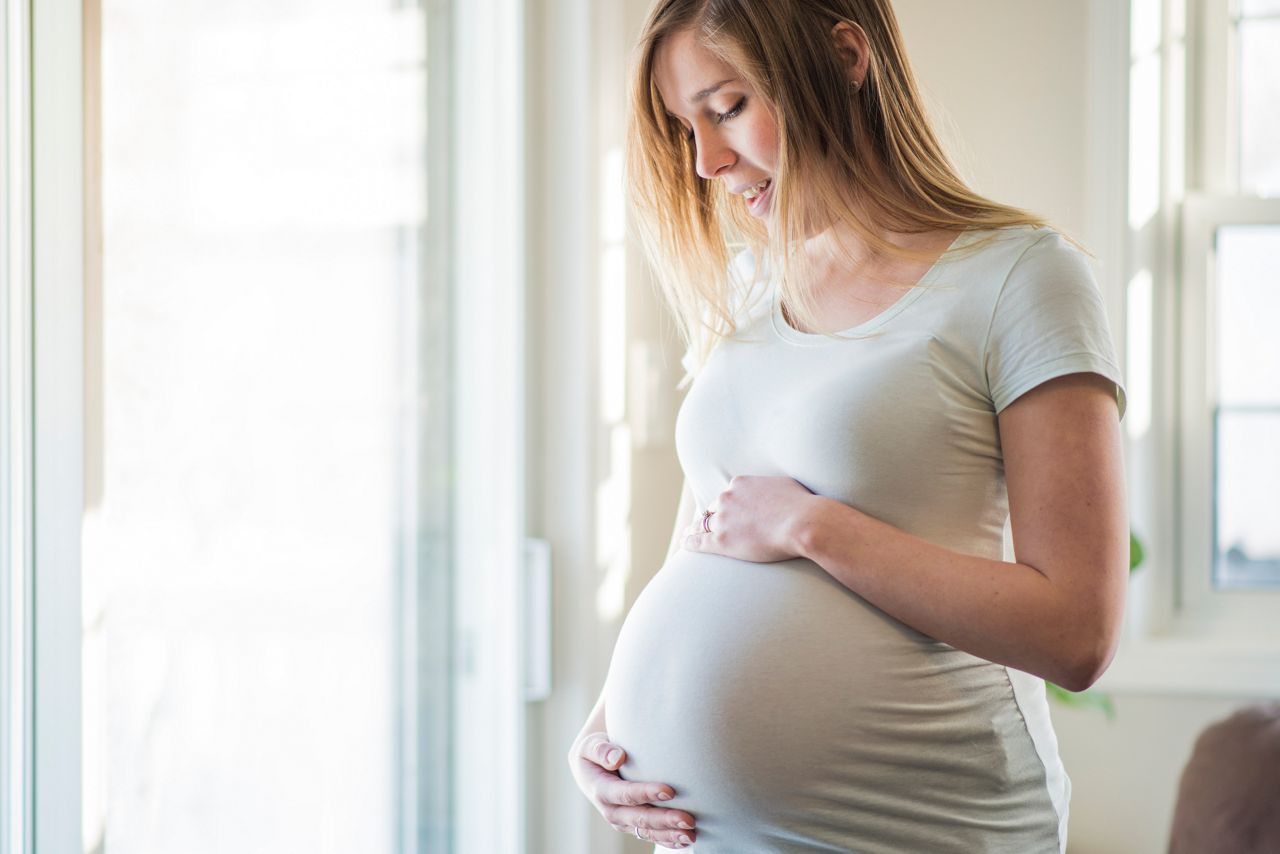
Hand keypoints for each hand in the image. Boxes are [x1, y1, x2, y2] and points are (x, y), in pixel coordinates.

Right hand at [567, 731, 696, 849]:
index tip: (669, 791)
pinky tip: (684, 841)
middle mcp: (611, 811)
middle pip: (639, 818)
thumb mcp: (590, 746)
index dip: (646, 793)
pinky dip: (667, 840)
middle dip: (664, 820)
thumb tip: (618, 757)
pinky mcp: (632, 826)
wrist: (590, 768)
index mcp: (600, 790)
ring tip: (691, 834)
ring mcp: (622, 821)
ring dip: (669, 835)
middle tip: (688, 820)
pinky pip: (650, 836)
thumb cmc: (594, 752)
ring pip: (646, 831)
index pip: (624, 794)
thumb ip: (601, 750)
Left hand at [683, 475, 820, 561]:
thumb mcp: (783, 485)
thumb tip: (773, 490)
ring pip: (702, 524)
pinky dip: (690, 542)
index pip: (727, 495)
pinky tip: (684, 544)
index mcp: (740, 484)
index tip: (722, 511)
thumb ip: (770, 487)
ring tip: (688, 534)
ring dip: (694, 529)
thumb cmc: (802, 505)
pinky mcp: (722, 540)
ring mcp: (723, 519)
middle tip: (701, 523)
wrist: (803, 522)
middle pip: (712, 509)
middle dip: (708, 516)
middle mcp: (727, 498)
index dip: (724, 505)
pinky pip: (699, 541)